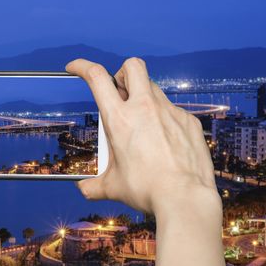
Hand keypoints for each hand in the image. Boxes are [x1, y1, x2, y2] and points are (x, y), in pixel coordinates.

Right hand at [67, 58, 231, 265]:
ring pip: (154, 88)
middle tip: (120, 92)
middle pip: (133, 66)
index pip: (97, 78)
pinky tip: (165, 141)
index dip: (83, 66)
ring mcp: (170, 112)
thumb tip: (84, 189)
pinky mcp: (189, 121)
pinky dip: (165, 119)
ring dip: (144, 98)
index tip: (76, 68)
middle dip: (122, 73)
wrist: (184, 198)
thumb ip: (94, 186)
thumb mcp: (113, 187)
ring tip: (143, 125)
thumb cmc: (146, 190)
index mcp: (120, 119)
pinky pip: (174, 111)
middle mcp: (145, 108)